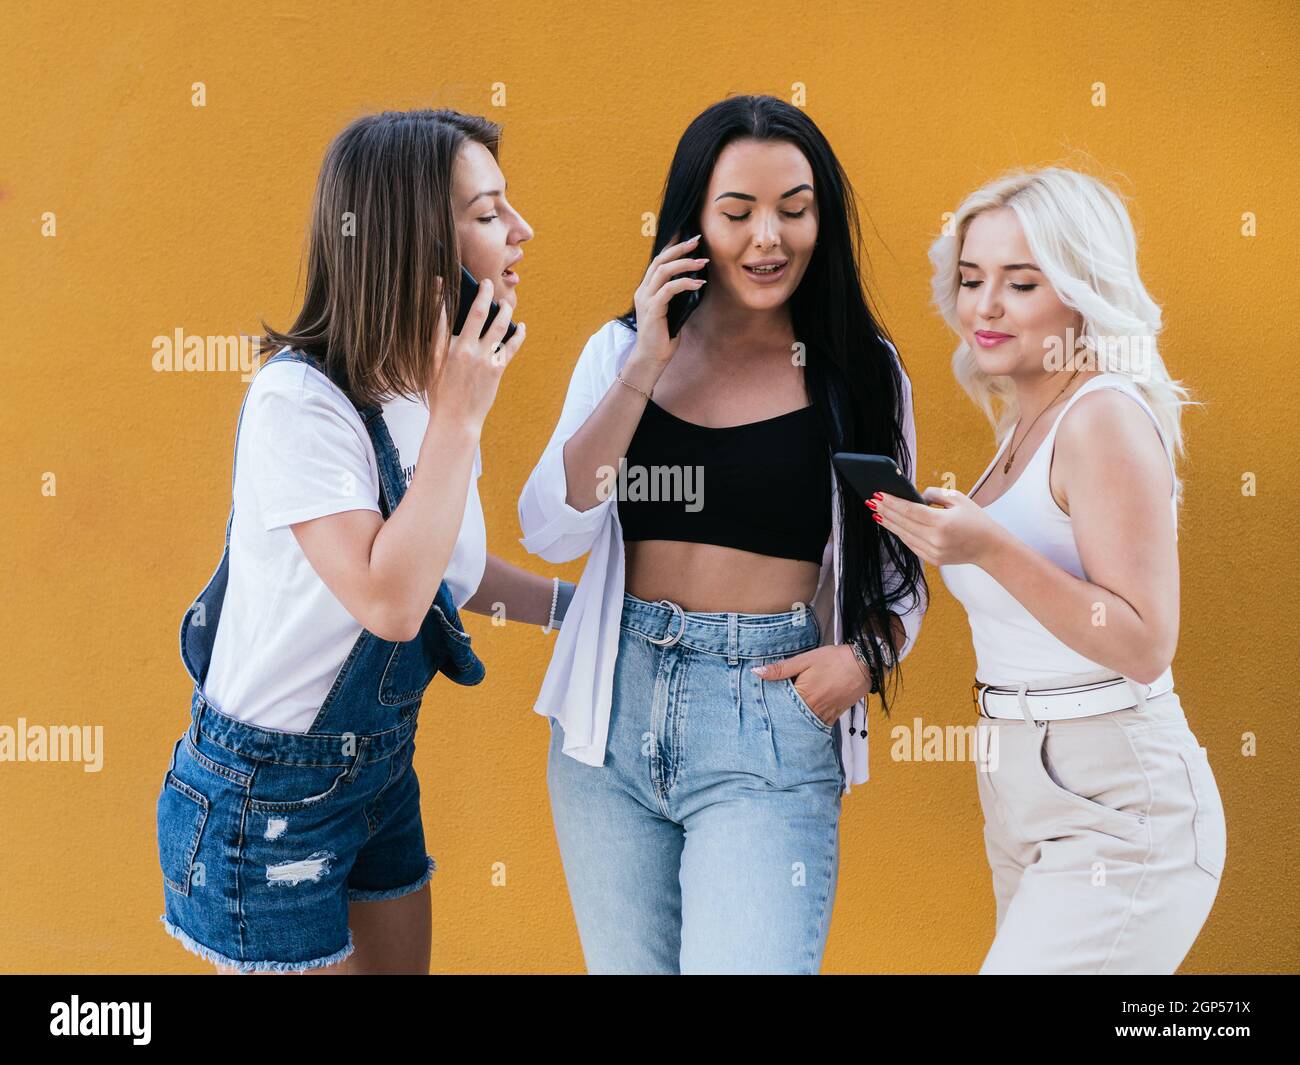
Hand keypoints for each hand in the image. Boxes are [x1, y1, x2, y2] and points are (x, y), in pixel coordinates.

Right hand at [432, 277, 525, 427]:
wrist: (456, 420)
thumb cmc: (441, 394)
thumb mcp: (429, 368)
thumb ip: (436, 343)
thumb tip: (442, 321)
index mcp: (442, 349)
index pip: (439, 313)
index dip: (438, 294)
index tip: (440, 280)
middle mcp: (464, 350)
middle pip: (476, 313)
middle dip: (483, 293)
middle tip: (486, 283)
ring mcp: (483, 359)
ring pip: (498, 325)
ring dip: (505, 309)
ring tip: (506, 302)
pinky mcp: (497, 369)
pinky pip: (511, 345)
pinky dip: (518, 334)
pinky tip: (521, 326)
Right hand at [629, 233, 708, 366]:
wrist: (651, 357)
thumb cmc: (662, 337)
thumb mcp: (671, 311)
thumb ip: (676, 296)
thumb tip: (695, 281)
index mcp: (646, 289)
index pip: (658, 261)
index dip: (672, 246)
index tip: (688, 236)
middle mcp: (643, 291)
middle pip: (660, 260)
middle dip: (680, 248)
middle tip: (698, 240)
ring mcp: (646, 299)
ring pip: (664, 271)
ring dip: (685, 264)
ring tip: (703, 262)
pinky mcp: (653, 309)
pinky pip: (669, 289)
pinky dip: (685, 283)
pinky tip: (699, 283)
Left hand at [751, 644, 869, 726]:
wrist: (864, 664)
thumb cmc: (834, 659)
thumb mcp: (805, 659)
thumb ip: (781, 668)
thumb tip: (757, 672)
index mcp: (803, 695)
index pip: (779, 706)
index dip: (768, 706)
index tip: (758, 706)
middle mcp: (814, 709)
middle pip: (790, 719)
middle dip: (779, 717)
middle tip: (767, 715)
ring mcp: (825, 714)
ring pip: (804, 724)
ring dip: (794, 722)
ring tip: (783, 717)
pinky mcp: (835, 716)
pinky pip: (818, 724)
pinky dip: (809, 722)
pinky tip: (803, 718)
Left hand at [868, 486, 1004, 566]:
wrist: (990, 548)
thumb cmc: (976, 520)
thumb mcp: (958, 499)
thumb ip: (934, 494)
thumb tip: (914, 496)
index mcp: (942, 523)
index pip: (909, 510)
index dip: (891, 502)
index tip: (878, 494)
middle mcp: (935, 540)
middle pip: (903, 523)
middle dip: (885, 511)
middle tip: (871, 501)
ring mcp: (933, 552)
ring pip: (904, 535)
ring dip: (889, 523)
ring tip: (877, 512)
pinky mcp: (932, 560)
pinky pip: (911, 544)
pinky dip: (900, 534)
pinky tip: (892, 525)